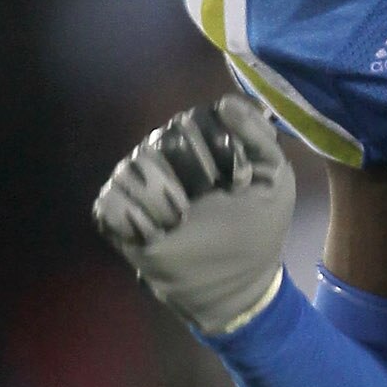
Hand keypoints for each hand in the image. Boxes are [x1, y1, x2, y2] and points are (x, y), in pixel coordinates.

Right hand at [94, 97, 294, 334]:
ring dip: (165, 199)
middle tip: (207, 201)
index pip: (194, 120)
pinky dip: (136, 218)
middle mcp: (163, 154)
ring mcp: (136, 182)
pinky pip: (111, 200)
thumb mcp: (275, 180)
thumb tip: (224, 103)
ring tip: (182, 221)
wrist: (236, 283)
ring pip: (135, 166)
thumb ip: (259, 136)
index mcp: (200, 143)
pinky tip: (156, 232)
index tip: (236, 180)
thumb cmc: (257, 230)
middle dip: (193, 174)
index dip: (217, 149)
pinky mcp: (116, 213)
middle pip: (163, 139)